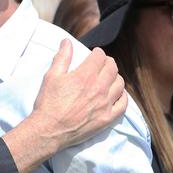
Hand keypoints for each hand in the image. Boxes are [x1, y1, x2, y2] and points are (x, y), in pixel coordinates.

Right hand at [2, 39, 126, 172]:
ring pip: (120, 84)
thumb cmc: (48, 102)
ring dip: (115, 77)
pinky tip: (116, 93)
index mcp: (85, 76)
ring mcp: (105, 104)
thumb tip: (67, 42)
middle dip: (107, 62)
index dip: (97, 52)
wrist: (50, 130)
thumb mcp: (51, 76)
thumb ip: (62, 57)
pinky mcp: (107, 118)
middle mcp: (98, 88)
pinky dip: (122, 96)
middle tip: (102, 63)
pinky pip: (123, 104)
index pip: (99, 57)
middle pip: (112, 68)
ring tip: (108, 77)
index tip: (94, 54)